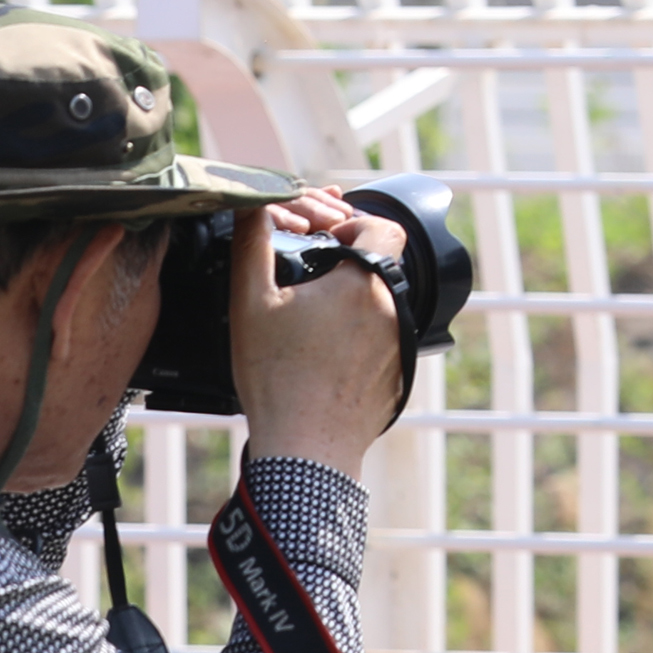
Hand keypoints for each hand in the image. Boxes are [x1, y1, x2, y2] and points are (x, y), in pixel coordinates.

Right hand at [230, 190, 409, 480]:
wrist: (304, 448)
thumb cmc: (276, 376)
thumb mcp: (251, 302)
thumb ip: (251, 243)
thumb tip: (252, 205)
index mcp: (365, 282)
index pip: (384, 226)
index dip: (353, 225)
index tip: (324, 242)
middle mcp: (394, 308)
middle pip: (382, 263)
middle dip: (350, 261)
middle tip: (313, 276)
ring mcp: (401, 343)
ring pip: (384, 302)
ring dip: (354, 299)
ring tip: (313, 318)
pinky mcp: (400, 372)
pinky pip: (385, 338)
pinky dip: (360, 336)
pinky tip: (325, 353)